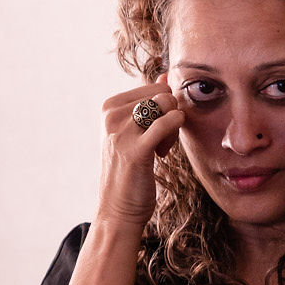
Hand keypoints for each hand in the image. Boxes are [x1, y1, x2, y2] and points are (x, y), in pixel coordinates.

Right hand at [96, 77, 183, 229]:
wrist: (117, 209)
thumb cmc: (130, 170)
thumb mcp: (135, 131)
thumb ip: (148, 102)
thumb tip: (165, 75)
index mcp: (109, 106)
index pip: (156, 87)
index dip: (164, 108)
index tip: (153, 131)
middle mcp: (111, 114)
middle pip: (164, 94)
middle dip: (170, 115)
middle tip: (160, 141)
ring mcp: (120, 130)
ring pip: (168, 105)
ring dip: (173, 128)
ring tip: (160, 148)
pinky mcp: (135, 149)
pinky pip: (169, 122)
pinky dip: (174, 134)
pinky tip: (162, 153)